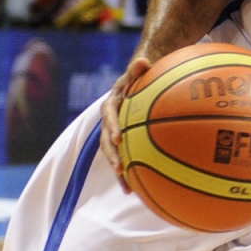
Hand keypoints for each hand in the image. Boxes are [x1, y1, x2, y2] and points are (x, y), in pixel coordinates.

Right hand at [100, 56, 150, 185]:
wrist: (138, 82)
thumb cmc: (141, 76)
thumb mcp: (139, 70)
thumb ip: (138, 68)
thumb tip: (143, 60)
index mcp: (112, 105)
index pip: (109, 116)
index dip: (112, 127)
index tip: (119, 139)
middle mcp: (111, 121)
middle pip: (107, 141)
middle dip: (112, 157)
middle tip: (120, 170)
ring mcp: (117, 133)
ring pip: (115, 154)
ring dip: (121, 171)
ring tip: (128, 188)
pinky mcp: (125, 142)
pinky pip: (128, 158)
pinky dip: (133, 172)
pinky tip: (141, 189)